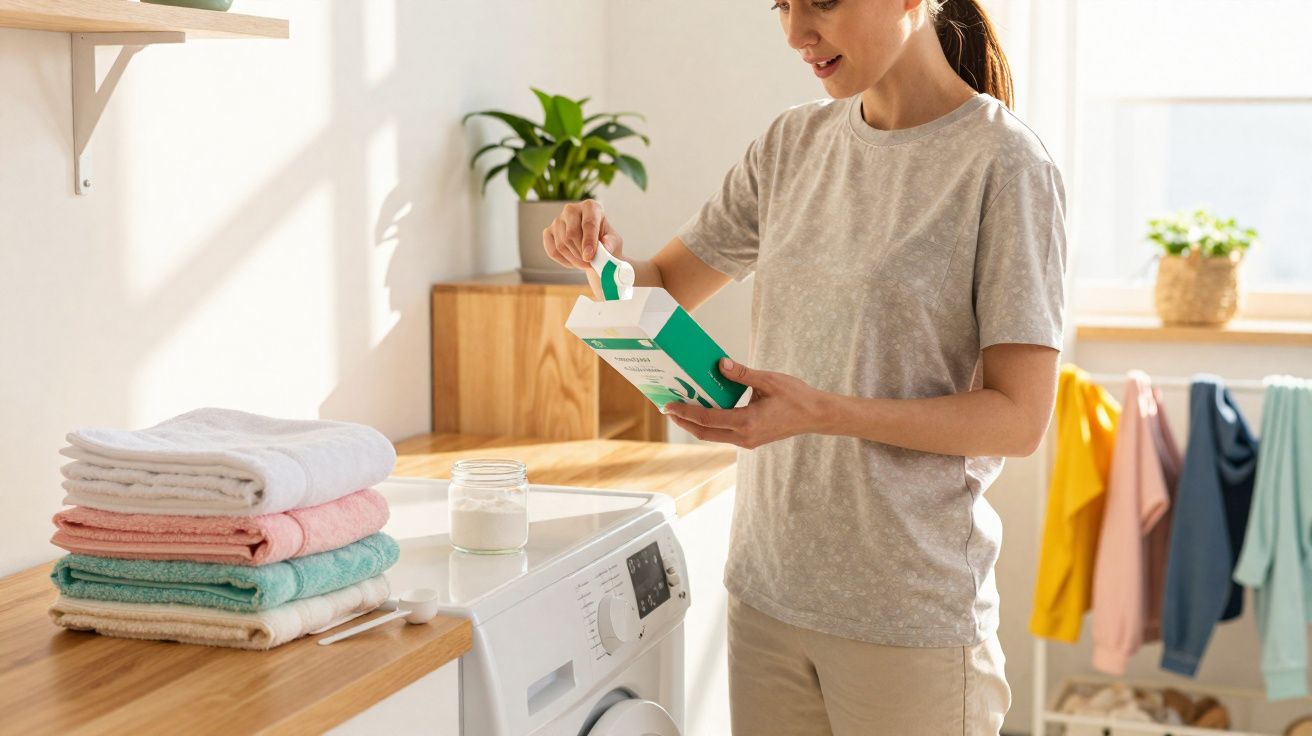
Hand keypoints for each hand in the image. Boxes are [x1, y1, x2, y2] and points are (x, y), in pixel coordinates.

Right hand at [542, 199, 624, 270]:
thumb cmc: (605, 241)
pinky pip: (552, 251)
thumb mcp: (613, 241)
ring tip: (584, 263)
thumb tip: (605, 246)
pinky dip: (564, 261)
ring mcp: (558, 220)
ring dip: (574, 260)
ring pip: (561, 245)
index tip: (589, 257)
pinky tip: (573, 261)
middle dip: (581, 254)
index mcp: (590, 207)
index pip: (588, 224)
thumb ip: (610, 243)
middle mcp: (571, 209)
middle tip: (590, 264)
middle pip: (571, 234)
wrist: (595, 246)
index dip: (588, 242)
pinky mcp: (548, 232)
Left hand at [664, 358, 828, 448]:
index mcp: (747, 422)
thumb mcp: (769, 380)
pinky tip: (704, 411)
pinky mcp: (750, 439)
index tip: (669, 406)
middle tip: (668, 408)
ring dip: (695, 424)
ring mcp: (747, 441)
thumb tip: (721, 364)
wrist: (815, 416)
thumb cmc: (796, 397)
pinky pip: (724, 434)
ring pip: (713, 436)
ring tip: (681, 409)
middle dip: (684, 421)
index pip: (707, 419)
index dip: (685, 413)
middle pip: (705, 433)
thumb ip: (743, 374)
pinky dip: (710, 424)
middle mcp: (744, 436)